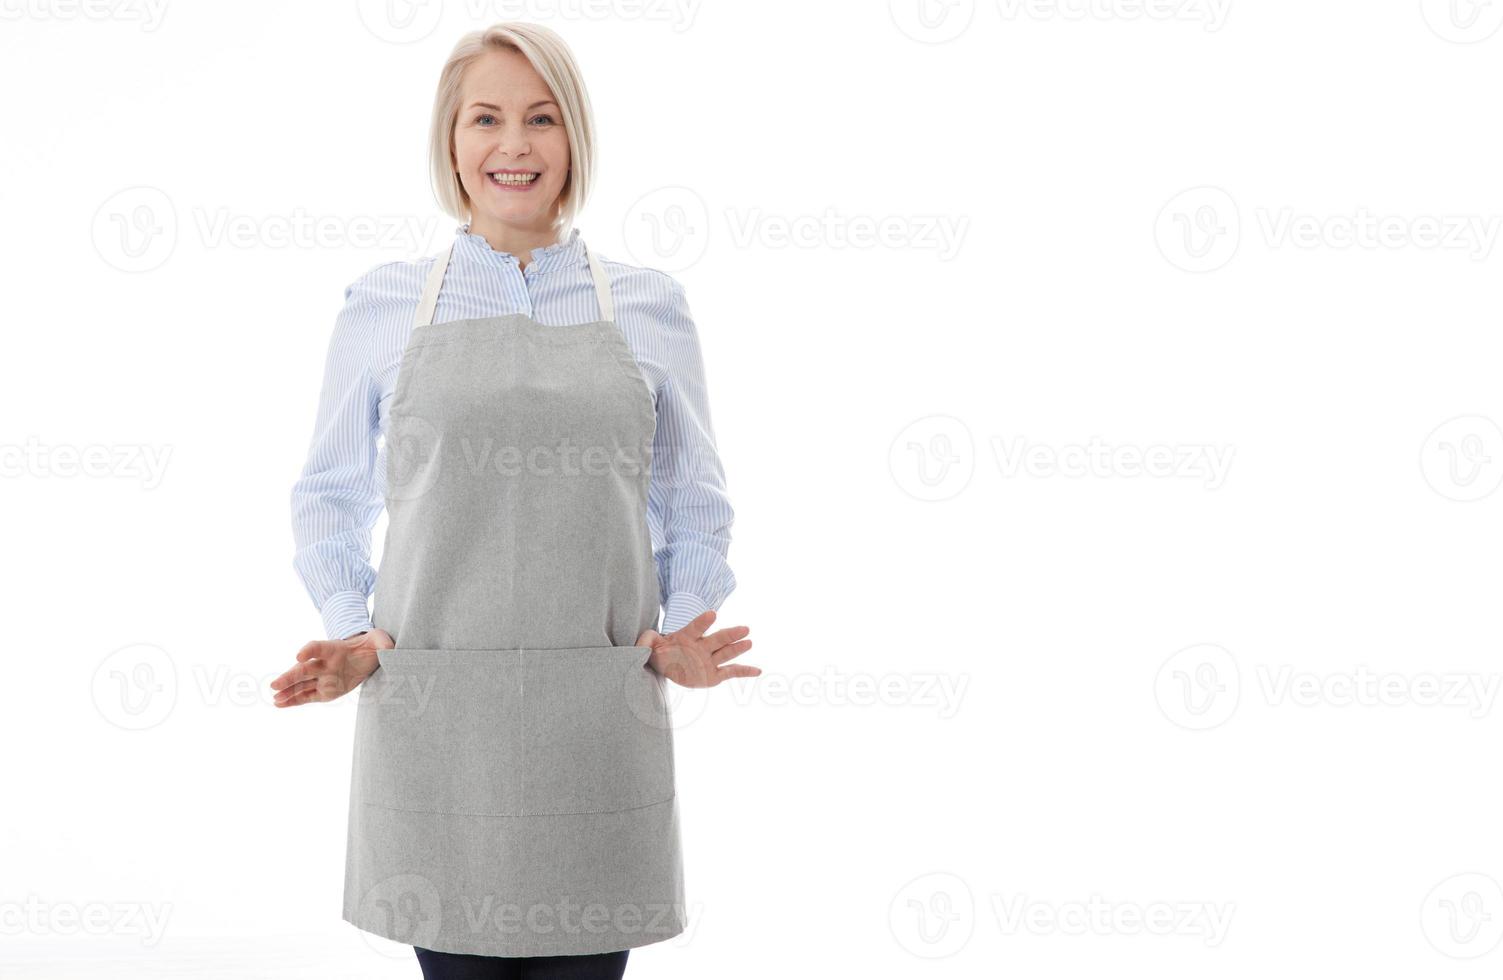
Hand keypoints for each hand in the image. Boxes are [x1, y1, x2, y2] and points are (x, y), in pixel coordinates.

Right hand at [269, 628, 393, 707]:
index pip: (318, 647)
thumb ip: (384, 644)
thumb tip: (389, 650)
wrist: (369, 654)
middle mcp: (325, 663)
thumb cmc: (373, 645)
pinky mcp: (326, 690)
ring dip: (288, 692)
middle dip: (290, 676)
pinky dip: (294, 700)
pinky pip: (307, 696)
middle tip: (274, 684)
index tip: (300, 656)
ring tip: (274, 700)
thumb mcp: (382, 641)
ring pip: (302, 684)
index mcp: (335, 648)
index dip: (309, 650)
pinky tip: (280, 704)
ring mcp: (323, 677)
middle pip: (304, 669)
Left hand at [636, 609, 756, 688]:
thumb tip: (643, 641)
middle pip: (717, 639)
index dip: (702, 622)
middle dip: (730, 634)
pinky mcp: (714, 674)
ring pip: (726, 653)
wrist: (666, 664)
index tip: (712, 614)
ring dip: (738, 648)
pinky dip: (745, 671)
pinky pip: (731, 672)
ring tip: (749, 642)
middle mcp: (702, 646)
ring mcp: (710, 660)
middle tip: (744, 628)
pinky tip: (759, 671)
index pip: (695, 627)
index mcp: (686, 637)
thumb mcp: (648, 645)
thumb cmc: (658, 651)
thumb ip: (646, 640)